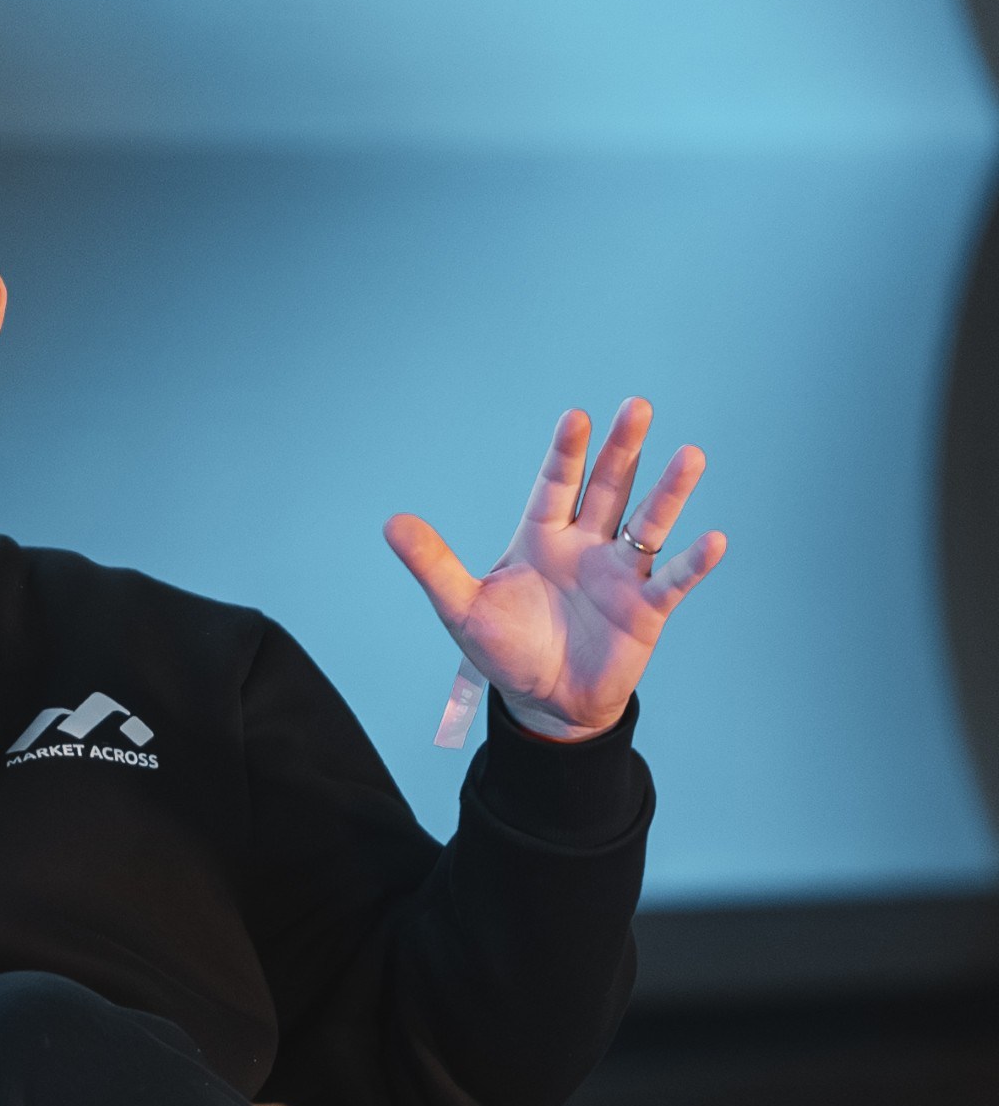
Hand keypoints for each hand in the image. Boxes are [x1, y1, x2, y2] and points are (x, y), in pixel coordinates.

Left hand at [384, 399, 726, 740]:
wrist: (546, 700)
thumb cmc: (506, 647)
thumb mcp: (462, 607)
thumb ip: (433, 565)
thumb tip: (391, 524)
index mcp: (541, 538)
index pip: (555, 486)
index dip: (566, 454)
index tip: (576, 417)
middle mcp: (586, 545)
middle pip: (608, 489)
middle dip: (622, 450)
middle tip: (638, 406)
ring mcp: (621, 573)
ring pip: (648, 524)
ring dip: (669, 492)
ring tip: (691, 456)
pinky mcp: (647, 608)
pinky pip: (674, 580)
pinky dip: (694, 562)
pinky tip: (714, 539)